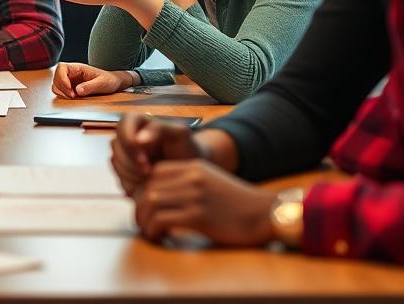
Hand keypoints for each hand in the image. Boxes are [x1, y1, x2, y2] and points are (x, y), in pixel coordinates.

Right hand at [52, 62, 134, 97]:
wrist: (113, 83)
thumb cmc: (109, 80)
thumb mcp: (103, 83)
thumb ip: (90, 86)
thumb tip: (78, 90)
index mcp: (78, 68)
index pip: (61, 67)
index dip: (61, 77)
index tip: (70, 88)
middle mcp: (72, 73)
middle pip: (56, 77)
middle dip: (62, 88)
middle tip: (73, 96)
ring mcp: (70, 80)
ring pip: (56, 84)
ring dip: (61, 92)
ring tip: (73, 97)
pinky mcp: (70, 88)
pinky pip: (60, 91)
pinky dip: (62, 95)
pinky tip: (73, 98)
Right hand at [110, 113, 201, 195]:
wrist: (190, 169)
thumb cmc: (186, 147)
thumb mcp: (178, 134)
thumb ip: (159, 130)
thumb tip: (138, 139)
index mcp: (137, 120)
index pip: (122, 126)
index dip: (128, 143)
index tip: (144, 158)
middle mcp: (127, 135)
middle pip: (116, 146)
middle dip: (131, 161)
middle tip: (149, 172)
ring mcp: (124, 153)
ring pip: (115, 162)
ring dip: (131, 173)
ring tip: (152, 178)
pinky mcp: (125, 171)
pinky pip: (119, 177)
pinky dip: (132, 184)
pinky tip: (148, 185)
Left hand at [133, 160, 274, 246]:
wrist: (265, 214)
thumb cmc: (238, 203)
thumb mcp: (210, 180)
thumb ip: (187, 181)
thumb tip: (159, 194)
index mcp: (193, 166)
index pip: (153, 171)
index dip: (143, 189)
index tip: (145, 205)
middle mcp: (191, 177)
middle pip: (147, 186)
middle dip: (138, 207)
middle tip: (143, 222)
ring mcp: (194, 195)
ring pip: (149, 202)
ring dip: (143, 220)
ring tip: (149, 231)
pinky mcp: (198, 216)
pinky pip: (161, 220)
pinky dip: (154, 230)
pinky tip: (160, 237)